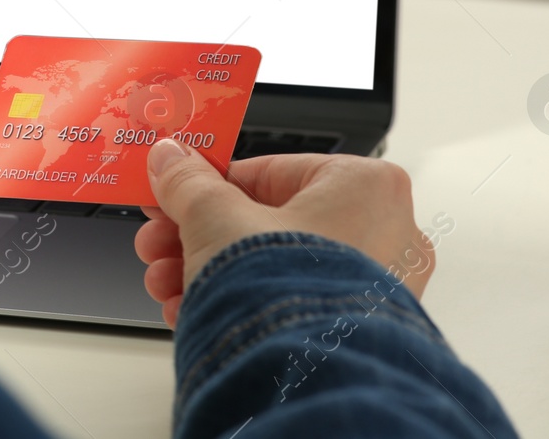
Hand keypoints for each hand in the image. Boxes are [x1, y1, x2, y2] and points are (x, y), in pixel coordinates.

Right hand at [134, 140, 434, 327]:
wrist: (306, 386)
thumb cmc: (288, 297)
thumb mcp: (216, 218)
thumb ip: (190, 184)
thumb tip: (171, 163)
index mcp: (365, 186)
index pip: (268, 172)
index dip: (206, 185)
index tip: (175, 193)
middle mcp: (386, 235)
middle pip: (264, 223)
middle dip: (199, 236)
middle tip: (162, 242)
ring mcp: (376, 290)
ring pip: (273, 267)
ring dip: (208, 271)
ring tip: (167, 285)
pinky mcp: (357, 333)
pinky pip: (289, 304)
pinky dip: (240, 303)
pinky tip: (194, 310)